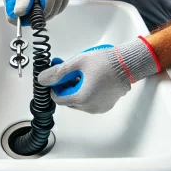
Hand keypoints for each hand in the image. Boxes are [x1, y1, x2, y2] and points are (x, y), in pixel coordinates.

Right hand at [5, 0, 69, 25]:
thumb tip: (19, 13)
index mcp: (13, 0)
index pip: (14, 18)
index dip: (24, 17)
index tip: (37, 4)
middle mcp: (25, 7)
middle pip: (38, 17)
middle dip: (48, 1)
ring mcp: (39, 8)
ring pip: (52, 12)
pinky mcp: (51, 6)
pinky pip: (61, 6)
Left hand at [38, 37, 160, 113]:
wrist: (128, 64)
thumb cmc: (105, 62)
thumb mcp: (78, 62)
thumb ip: (58, 72)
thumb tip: (42, 79)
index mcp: (82, 98)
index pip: (58, 98)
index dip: (55, 86)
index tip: (58, 75)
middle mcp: (90, 107)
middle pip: (68, 100)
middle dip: (66, 86)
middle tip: (69, 71)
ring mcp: (99, 108)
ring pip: (78, 101)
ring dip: (75, 89)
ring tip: (81, 73)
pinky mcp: (105, 106)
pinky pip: (89, 102)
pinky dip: (85, 92)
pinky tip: (90, 79)